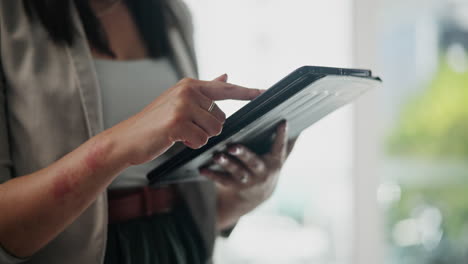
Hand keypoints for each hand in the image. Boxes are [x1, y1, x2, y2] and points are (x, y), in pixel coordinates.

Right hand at [105, 74, 261, 165]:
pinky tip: (175, 139)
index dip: (246, 92)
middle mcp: (187, 91)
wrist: (127, 139)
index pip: (224, 89)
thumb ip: (205, 90)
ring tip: (180, 133)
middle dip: (207, 129)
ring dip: (200, 137)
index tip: (263, 92)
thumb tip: (225, 76)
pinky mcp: (177, 123)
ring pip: (214, 130)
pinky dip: (191, 144)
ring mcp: (182, 106)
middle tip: (185, 127)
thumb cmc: (155, 122)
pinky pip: (201, 140)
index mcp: (189, 85)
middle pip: (221, 118)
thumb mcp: (180, 101)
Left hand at [200, 121, 296, 226]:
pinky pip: (222, 180)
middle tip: (233, 146)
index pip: (280, 147)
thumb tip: (295, 122)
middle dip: (243, 154)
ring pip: (236, 171)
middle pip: (252, 161)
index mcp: (274, 161)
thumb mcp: (278, 157)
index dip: (282, 135)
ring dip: (226, 164)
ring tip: (217, 156)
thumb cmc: (265, 168)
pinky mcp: (234, 186)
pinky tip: (203, 169)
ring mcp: (248, 180)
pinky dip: (212, 175)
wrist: (256, 197)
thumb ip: (286, 142)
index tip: (282, 122)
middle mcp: (262, 172)